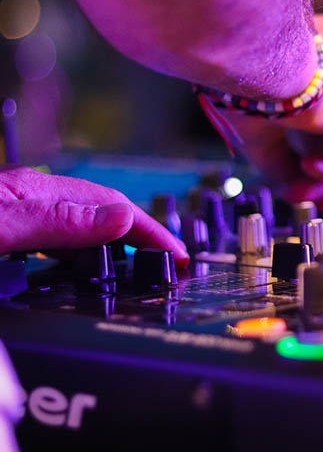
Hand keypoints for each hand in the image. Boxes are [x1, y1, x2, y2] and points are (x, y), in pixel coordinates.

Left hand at [0, 166, 188, 266]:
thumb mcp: (3, 225)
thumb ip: (59, 220)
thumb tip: (124, 217)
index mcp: (36, 189)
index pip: (110, 204)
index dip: (148, 228)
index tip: (176, 252)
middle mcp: (33, 196)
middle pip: (102, 209)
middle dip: (141, 232)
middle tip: (169, 260)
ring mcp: (20, 208)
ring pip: (83, 223)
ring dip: (115, 241)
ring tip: (138, 262)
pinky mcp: (9, 227)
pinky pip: (60, 236)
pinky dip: (85, 249)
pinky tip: (84, 260)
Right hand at [220, 13, 322, 206]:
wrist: (260, 64)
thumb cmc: (246, 86)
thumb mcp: (259, 132)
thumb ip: (279, 160)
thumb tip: (290, 186)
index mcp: (305, 52)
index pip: (313, 109)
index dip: (301, 150)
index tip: (288, 178)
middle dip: (313, 170)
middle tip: (296, 195)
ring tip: (301, 190)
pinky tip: (312, 169)